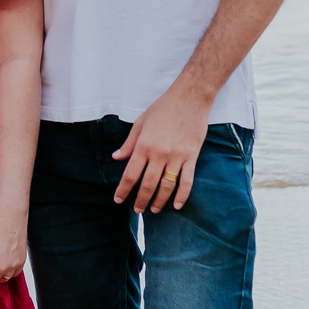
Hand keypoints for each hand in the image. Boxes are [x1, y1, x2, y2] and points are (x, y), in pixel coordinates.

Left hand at [112, 84, 210, 214]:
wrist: (190, 98)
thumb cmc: (163, 108)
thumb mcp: (141, 122)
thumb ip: (129, 143)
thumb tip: (116, 158)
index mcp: (144, 145)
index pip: (131, 174)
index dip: (123, 190)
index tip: (119, 200)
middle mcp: (159, 154)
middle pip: (148, 184)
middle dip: (141, 200)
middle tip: (137, 210)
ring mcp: (177, 156)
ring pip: (166, 186)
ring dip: (159, 201)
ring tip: (154, 209)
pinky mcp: (191, 157)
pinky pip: (187, 181)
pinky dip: (182, 195)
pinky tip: (177, 205)